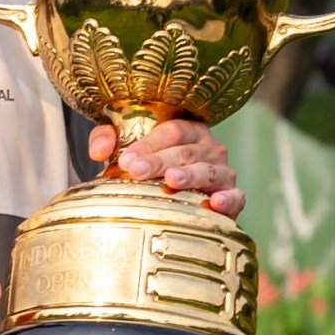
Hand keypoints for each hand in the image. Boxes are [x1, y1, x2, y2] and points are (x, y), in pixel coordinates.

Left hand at [88, 115, 245, 214]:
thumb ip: (109, 140)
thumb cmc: (155, 169)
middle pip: (185, 151)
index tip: (125, 160)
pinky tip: (214, 203)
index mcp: (189, 131)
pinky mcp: (234, 197)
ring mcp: (223, 172)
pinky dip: (228, 200)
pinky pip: (236, 197)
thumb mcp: (130, 151)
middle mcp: (210, 148)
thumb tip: (98, 150)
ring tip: (171, 180)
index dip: (149, 144)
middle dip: (159, 161)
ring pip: (207, 171)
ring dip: (190, 175)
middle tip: (137, 170)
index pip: (171, 131)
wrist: (183, 201)